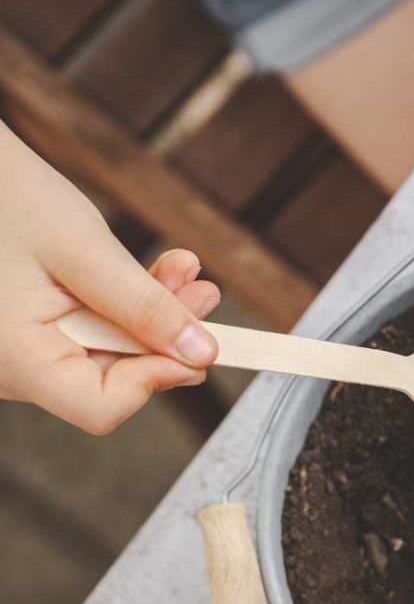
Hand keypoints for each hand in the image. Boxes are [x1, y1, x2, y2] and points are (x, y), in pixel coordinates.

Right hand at [0, 125, 219, 433]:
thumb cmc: (4, 196)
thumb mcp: (84, 249)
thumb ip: (143, 307)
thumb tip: (199, 353)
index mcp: (12, 357)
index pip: (100, 408)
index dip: (156, 379)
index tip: (197, 344)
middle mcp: (8, 367)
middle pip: (109, 380)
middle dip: (164, 337)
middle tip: (203, 293)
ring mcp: (16, 354)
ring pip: (105, 355)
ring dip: (152, 316)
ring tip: (183, 270)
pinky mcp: (27, 335)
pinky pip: (87, 333)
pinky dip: (124, 307)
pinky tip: (154, 272)